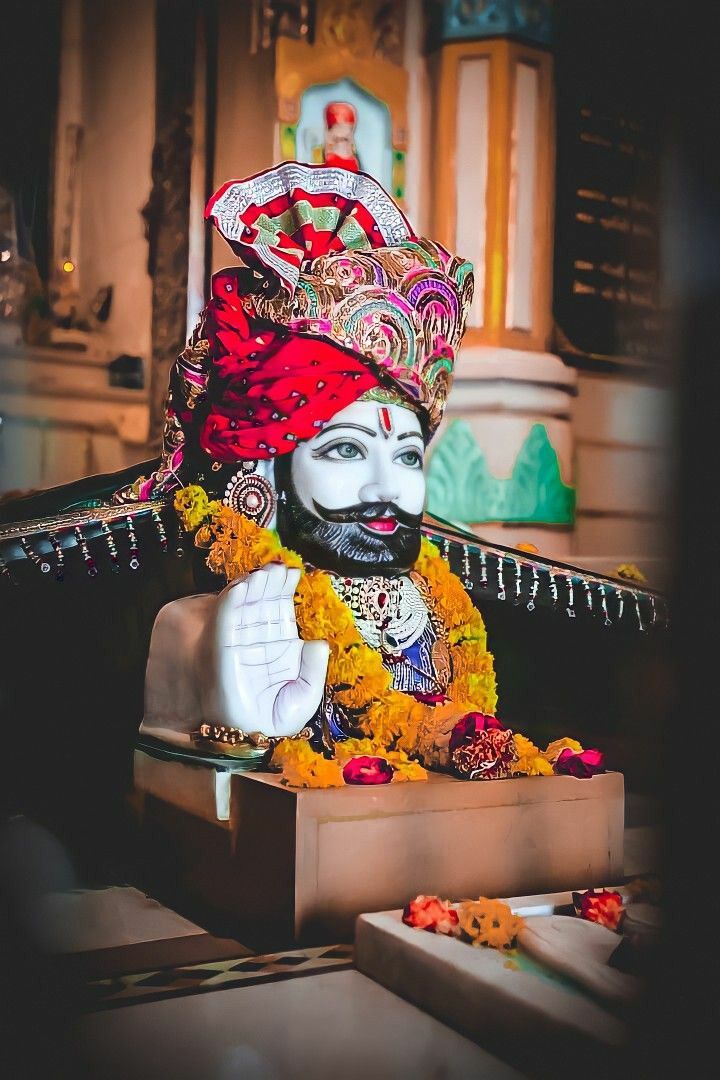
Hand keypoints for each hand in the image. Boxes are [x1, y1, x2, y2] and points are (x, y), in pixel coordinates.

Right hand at [202, 563, 328, 738]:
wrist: (242, 740)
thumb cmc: (270, 719)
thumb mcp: (304, 699)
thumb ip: (314, 672)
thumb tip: (319, 643)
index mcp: (278, 643)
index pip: (281, 607)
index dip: (286, 588)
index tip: (294, 572)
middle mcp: (256, 636)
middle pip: (264, 598)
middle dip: (272, 580)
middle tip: (280, 566)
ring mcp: (237, 638)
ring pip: (246, 601)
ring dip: (255, 583)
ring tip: (266, 571)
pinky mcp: (220, 643)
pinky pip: (226, 616)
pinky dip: (234, 598)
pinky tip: (246, 585)